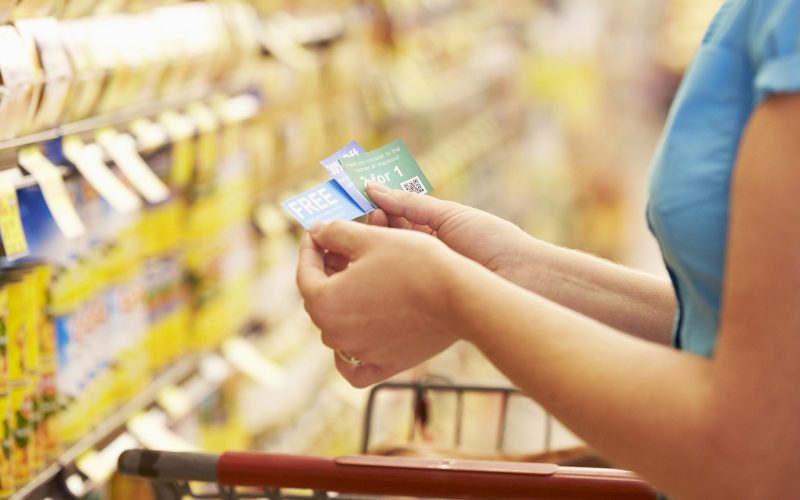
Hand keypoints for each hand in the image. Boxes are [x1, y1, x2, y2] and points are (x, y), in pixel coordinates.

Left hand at [297, 220, 462, 386]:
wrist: (459, 296)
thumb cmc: (414, 263)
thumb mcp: (370, 238)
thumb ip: (334, 233)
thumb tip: (317, 231)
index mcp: (324, 302)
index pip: (305, 273)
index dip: (310, 248)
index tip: (317, 233)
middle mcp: (335, 334)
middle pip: (320, 300)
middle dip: (325, 273)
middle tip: (338, 251)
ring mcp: (359, 353)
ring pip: (336, 328)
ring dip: (341, 303)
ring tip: (357, 280)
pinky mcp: (383, 366)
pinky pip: (354, 366)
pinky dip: (350, 351)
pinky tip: (357, 331)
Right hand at [363, 182, 536, 284]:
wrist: (522, 278)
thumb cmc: (492, 241)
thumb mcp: (448, 215)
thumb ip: (408, 203)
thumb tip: (372, 187)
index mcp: (433, 232)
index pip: (396, 217)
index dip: (377, 208)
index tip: (359, 199)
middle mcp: (425, 255)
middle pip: (388, 239)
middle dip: (373, 226)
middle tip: (362, 218)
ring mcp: (421, 278)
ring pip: (386, 261)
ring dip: (374, 247)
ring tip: (366, 235)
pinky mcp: (420, 301)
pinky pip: (393, 285)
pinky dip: (378, 273)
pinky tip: (368, 263)